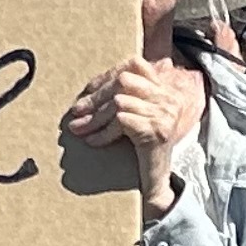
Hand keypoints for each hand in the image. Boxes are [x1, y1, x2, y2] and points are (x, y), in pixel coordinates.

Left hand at [65, 60, 203, 214]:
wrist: (158, 181)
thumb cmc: (145, 149)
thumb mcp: (138, 117)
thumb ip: (127, 96)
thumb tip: (90, 89)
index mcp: (166, 90)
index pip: (135, 65)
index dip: (108, 74)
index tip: (88, 90)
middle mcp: (169, 98)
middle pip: (124, 81)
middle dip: (96, 96)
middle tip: (76, 112)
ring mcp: (165, 114)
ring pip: (119, 101)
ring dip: (95, 117)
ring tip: (79, 129)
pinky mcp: (157, 131)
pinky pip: (121, 121)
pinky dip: (103, 132)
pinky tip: (94, 141)